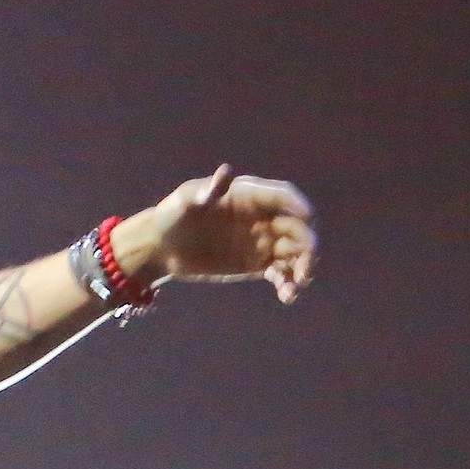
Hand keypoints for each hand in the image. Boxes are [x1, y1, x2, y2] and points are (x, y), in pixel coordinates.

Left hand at [119, 165, 317, 302]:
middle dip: (307, 244)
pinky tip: (287, 296)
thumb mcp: (185, 201)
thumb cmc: (172, 216)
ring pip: (293, 252)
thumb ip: (207, 190)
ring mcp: (262, 240)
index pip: (281, 196)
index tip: (308, 217)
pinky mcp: (257, 263)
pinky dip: (288, 283)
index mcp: (248, 195)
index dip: (296, 204)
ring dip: (302, 267)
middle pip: (295, 227)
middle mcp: (262, 217)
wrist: (161, 246)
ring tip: (296, 285)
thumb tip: (225, 173)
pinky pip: (280, 272)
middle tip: (305, 267)